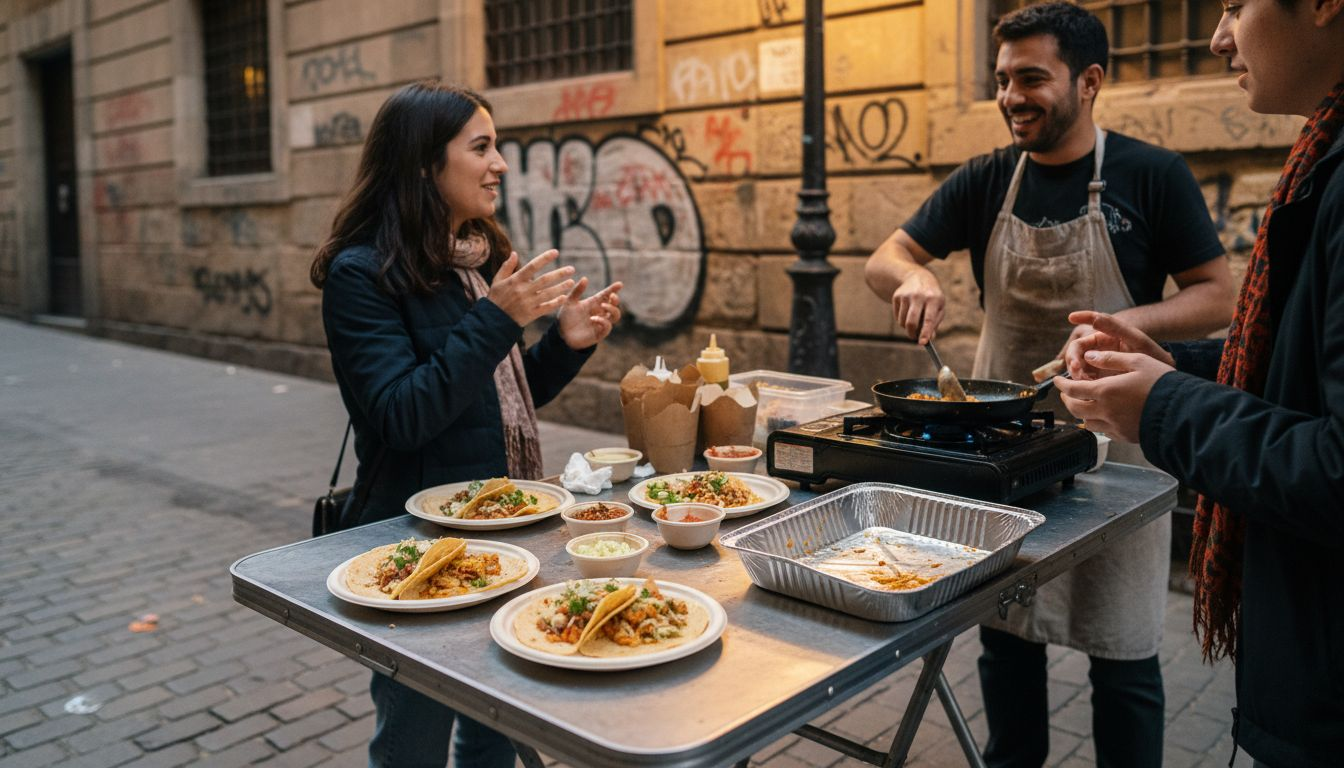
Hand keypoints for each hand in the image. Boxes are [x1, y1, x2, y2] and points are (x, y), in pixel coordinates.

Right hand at [487, 250, 574, 326]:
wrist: (493, 320)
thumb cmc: (496, 298)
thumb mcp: (497, 280)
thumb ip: (507, 266)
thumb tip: (514, 253)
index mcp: (515, 280)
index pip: (533, 266)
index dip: (545, 258)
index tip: (556, 252)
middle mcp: (523, 290)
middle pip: (545, 280)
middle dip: (559, 274)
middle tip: (571, 269)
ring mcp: (528, 303)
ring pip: (548, 294)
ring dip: (561, 288)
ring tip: (572, 282)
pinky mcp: (531, 314)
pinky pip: (546, 308)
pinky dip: (556, 303)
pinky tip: (564, 298)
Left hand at [557, 279, 622, 349]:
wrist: (561, 335)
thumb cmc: (566, 318)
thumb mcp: (569, 302)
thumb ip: (577, 291)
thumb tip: (585, 278)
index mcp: (594, 303)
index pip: (606, 295)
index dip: (614, 289)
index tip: (619, 284)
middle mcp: (600, 312)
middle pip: (614, 305)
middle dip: (616, 299)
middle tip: (612, 295)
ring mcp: (600, 323)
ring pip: (615, 316)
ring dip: (612, 309)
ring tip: (603, 305)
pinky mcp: (599, 333)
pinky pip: (607, 327)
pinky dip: (603, 321)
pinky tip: (594, 318)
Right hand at [892, 268, 944, 343]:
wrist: (918, 277)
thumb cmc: (932, 297)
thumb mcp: (938, 307)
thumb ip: (935, 323)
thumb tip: (929, 339)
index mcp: (933, 299)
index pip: (929, 319)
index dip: (925, 333)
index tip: (922, 343)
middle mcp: (919, 296)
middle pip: (912, 322)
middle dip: (912, 333)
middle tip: (914, 337)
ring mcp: (906, 295)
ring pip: (902, 321)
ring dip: (907, 327)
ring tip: (914, 321)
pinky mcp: (897, 296)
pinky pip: (897, 316)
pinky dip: (902, 320)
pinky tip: (907, 312)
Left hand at [1054, 349, 1173, 442]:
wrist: (1184, 411)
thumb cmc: (1163, 383)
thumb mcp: (1138, 361)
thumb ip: (1111, 358)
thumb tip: (1089, 355)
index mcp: (1106, 391)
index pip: (1073, 389)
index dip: (1061, 384)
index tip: (1057, 380)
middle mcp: (1106, 411)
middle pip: (1075, 409)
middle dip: (1067, 400)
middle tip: (1066, 393)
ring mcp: (1115, 427)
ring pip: (1086, 422)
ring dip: (1081, 413)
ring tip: (1083, 403)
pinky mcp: (1125, 437)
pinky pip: (1103, 431)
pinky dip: (1097, 423)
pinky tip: (1103, 415)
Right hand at [1063, 311, 1173, 380]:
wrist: (1162, 381)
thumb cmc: (1152, 357)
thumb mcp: (1137, 340)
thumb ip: (1116, 328)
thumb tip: (1095, 318)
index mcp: (1107, 335)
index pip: (1091, 323)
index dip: (1082, 318)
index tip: (1072, 317)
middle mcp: (1098, 348)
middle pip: (1077, 349)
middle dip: (1073, 358)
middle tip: (1076, 368)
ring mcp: (1096, 363)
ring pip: (1077, 366)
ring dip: (1075, 372)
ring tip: (1083, 380)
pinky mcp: (1097, 378)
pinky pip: (1083, 380)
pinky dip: (1082, 384)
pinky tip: (1088, 388)